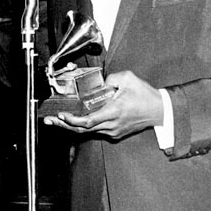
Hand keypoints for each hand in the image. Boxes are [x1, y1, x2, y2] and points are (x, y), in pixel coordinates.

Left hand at [43, 70, 163, 139]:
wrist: (160, 111)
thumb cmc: (145, 95)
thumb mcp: (128, 78)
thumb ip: (110, 78)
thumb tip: (100, 83)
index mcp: (114, 112)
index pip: (88, 121)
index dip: (72, 120)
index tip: (62, 116)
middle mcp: (112, 125)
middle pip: (83, 129)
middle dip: (64, 125)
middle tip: (50, 120)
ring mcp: (114, 131)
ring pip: (89, 131)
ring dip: (73, 125)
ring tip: (58, 120)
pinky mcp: (116, 132)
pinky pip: (97, 129)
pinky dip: (84, 125)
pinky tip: (74, 120)